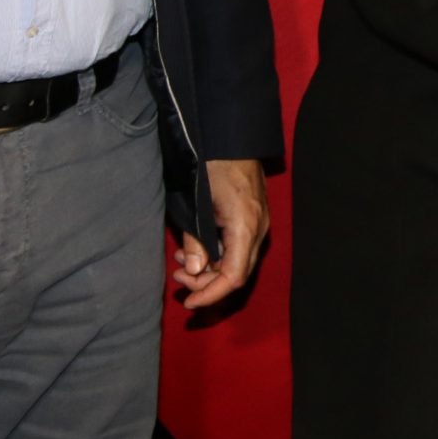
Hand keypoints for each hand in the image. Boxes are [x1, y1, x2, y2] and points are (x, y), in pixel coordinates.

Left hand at [174, 158, 269, 309]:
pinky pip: (238, 247)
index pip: (233, 277)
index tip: (188, 303)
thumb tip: (194, 271)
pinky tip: (195, 246)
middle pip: (237, 274)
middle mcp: (258, 229)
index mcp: (246, 226)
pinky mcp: (254, 217)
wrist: (232, 135)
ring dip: (209, 268)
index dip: (211, 294)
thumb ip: (196, 238)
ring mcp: (259, 223)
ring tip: (181, 260)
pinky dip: (216, 254)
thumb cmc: (214, 163)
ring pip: (237, 261)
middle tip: (177, 278)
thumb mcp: (197, 201)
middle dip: (206, 283)